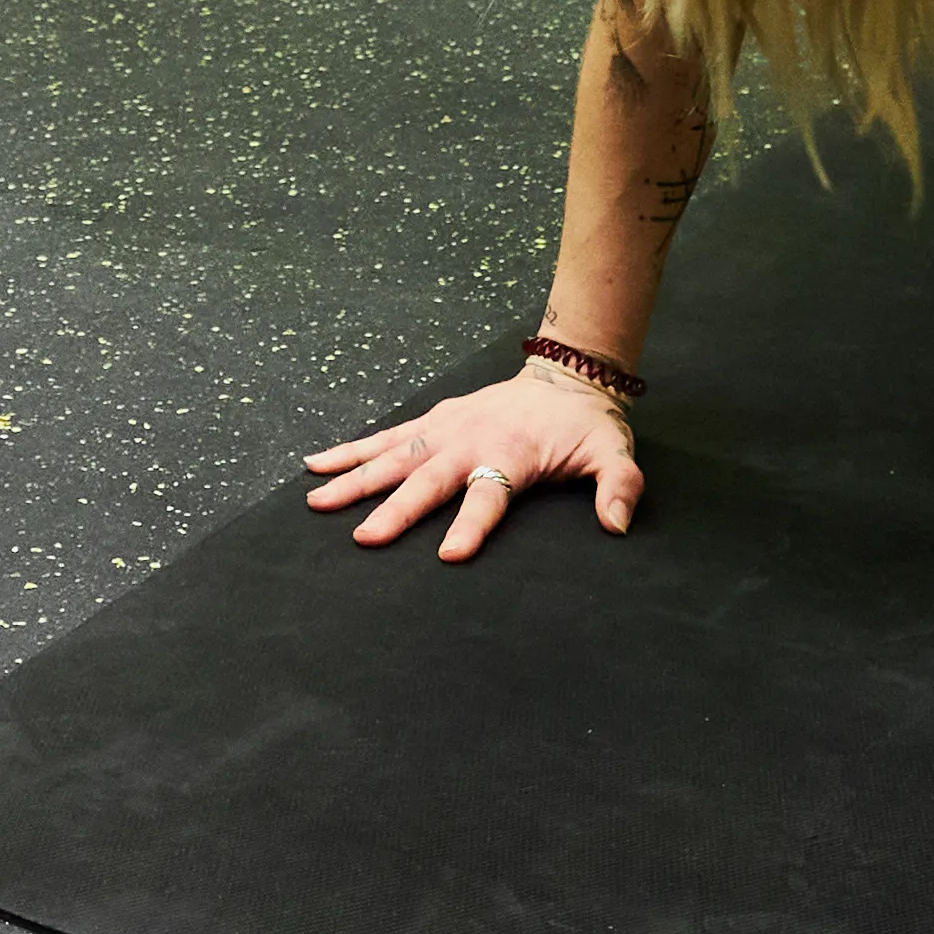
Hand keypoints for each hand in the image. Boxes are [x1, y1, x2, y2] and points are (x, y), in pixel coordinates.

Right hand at [305, 362, 642, 559]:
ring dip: (354, 479)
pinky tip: (315, 464)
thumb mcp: (614, 454)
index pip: (489, 496)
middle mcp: (469, 440)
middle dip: (394, 509)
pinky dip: (350, 450)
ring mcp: (445, 427)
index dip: (471, 525)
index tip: (450, 556)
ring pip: (393, 456)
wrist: (566, 378)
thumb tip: (616, 525)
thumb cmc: (587, 426)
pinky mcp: (433, 419)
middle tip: (362, 538)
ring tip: (315, 501)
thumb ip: (618, 487)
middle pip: (427, 480)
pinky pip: (385, 437)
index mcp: (511, 455)